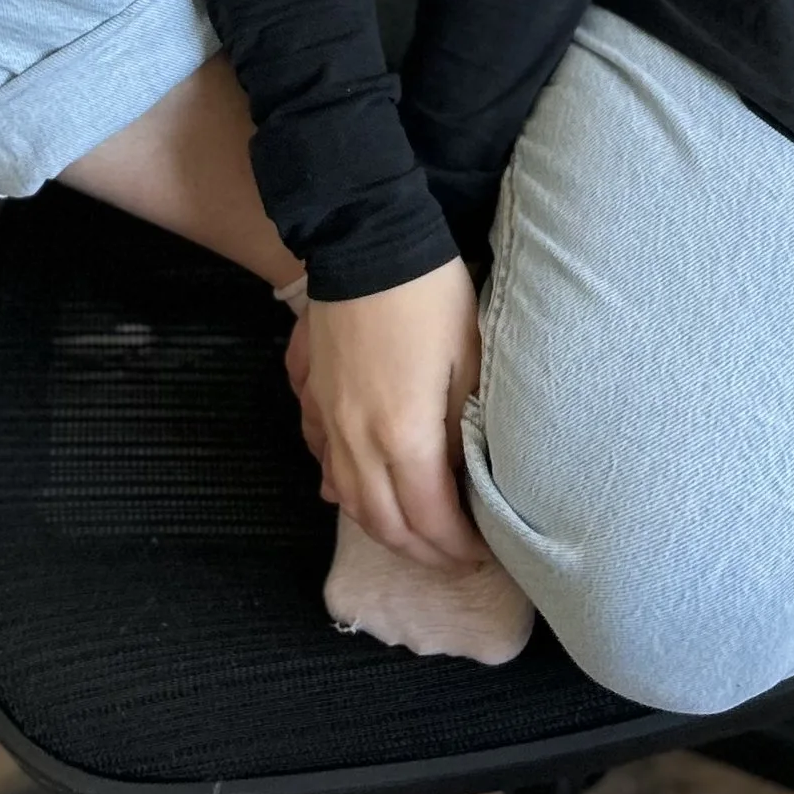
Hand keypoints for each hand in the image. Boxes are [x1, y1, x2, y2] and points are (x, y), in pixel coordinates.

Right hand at [294, 257, 483, 569]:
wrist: (365, 239)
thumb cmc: (429, 296)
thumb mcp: (469, 361)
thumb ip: (463, 429)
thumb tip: (461, 477)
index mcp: (403, 438)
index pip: (430, 520)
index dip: (457, 547)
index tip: (481, 552)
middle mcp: (357, 441)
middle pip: (384, 523)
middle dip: (421, 551)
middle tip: (453, 555)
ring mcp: (327, 419)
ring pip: (347, 498)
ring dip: (381, 525)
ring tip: (412, 530)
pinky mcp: (311, 394)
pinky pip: (322, 458)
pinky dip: (341, 484)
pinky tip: (356, 482)